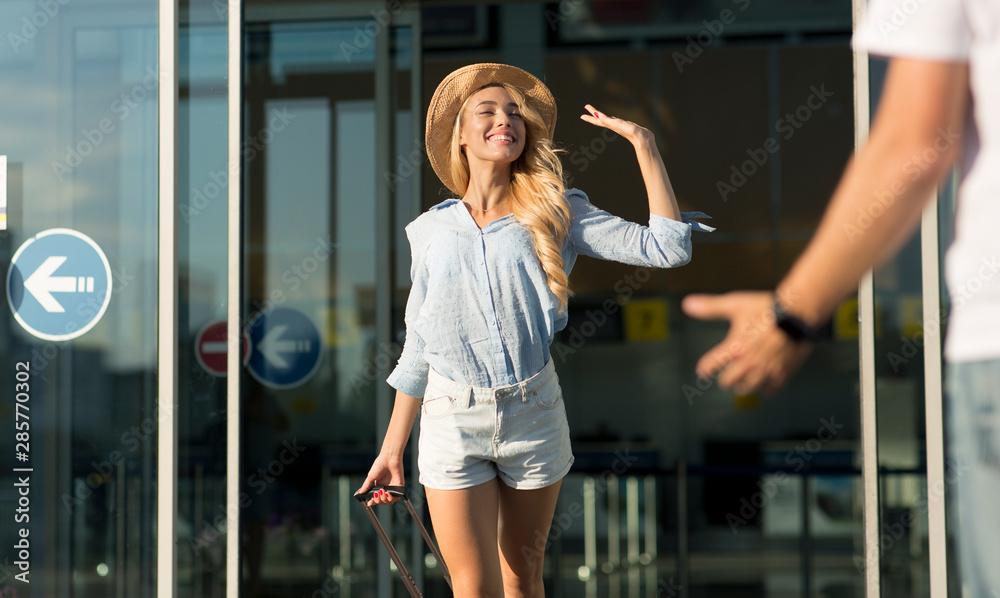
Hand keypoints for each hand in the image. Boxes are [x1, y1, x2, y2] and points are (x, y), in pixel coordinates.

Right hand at [357, 453, 404, 506]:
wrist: (389, 458)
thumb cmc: (380, 465)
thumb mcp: (371, 476)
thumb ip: (366, 485)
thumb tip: (360, 492)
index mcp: (379, 486)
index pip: (376, 498)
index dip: (373, 502)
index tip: (369, 504)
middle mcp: (386, 488)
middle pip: (382, 501)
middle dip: (378, 500)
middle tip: (376, 493)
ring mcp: (393, 488)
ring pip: (389, 502)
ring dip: (384, 499)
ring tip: (382, 491)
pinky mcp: (399, 487)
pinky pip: (396, 498)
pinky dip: (391, 498)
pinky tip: (388, 493)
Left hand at [579, 104, 652, 146]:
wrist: (641, 137)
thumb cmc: (627, 131)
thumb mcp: (615, 124)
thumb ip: (605, 119)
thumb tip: (596, 115)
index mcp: (609, 124)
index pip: (596, 119)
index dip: (589, 117)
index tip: (581, 115)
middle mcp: (612, 125)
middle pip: (599, 118)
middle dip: (592, 114)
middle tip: (586, 107)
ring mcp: (618, 125)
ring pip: (606, 119)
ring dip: (600, 116)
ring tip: (597, 113)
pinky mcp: (625, 125)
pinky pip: (615, 120)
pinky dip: (612, 118)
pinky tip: (613, 118)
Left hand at [682, 291, 811, 394]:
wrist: (798, 313)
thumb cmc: (766, 307)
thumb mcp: (735, 304)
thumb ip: (710, 308)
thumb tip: (686, 304)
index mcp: (733, 348)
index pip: (709, 366)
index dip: (704, 369)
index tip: (703, 371)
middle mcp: (747, 363)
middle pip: (727, 382)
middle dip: (725, 378)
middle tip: (726, 374)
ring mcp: (765, 370)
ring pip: (747, 389)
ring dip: (743, 385)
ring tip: (743, 379)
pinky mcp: (782, 374)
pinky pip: (769, 390)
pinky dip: (764, 387)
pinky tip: (764, 380)